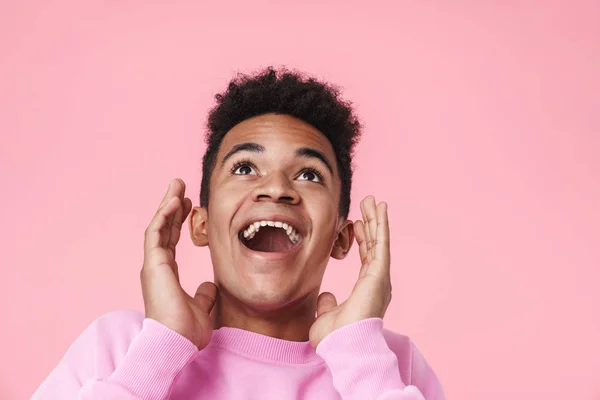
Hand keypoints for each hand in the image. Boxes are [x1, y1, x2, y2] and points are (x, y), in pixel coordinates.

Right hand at [141, 178, 216, 349]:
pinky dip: (164, 215)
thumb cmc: (186, 331)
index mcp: (167, 274)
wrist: (176, 343)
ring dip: (167, 204)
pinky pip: (157, 233)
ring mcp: (153, 265)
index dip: (178, 222)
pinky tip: (174, 200)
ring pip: (158, 226)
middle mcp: (158, 267)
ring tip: (177, 185)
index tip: (188, 204)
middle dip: (172, 206)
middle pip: (164, 229)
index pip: (171, 240)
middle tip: (180, 186)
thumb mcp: (202, 307)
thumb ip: (205, 294)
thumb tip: (211, 285)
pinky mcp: (153, 264)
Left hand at [309, 196, 391, 347]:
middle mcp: (376, 281)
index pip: (365, 258)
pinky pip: (381, 243)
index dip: (362, 239)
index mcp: (366, 289)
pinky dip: (381, 225)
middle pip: (374, 245)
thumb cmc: (336, 339)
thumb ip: (327, 304)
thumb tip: (326, 295)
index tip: (356, 224)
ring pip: (378, 241)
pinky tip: (380, 208)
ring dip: (376, 219)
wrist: (345, 347)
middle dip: (371, 223)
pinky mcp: (379, 273)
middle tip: (369, 204)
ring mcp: (379, 277)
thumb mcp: (326, 316)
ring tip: (374, 200)